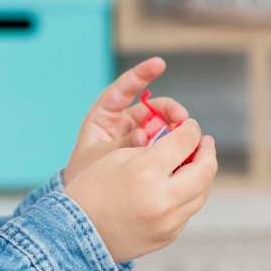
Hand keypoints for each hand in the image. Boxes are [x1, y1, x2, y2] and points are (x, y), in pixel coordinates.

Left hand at [62, 58, 190, 185]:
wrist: (87, 206)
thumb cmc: (87, 176)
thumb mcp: (98, 157)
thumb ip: (120, 144)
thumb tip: (143, 135)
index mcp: (105, 116)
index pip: (124, 90)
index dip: (141, 75)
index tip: (159, 64)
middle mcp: (125, 123)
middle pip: (152, 108)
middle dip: (169, 110)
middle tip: (182, 118)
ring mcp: (139, 137)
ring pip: (163, 126)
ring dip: (175, 131)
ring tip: (183, 140)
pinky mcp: (151, 153)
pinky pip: (165, 146)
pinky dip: (174, 147)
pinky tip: (183, 152)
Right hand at [63, 119, 217, 262]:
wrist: (74, 235)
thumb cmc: (91, 189)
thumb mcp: (117, 157)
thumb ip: (153, 148)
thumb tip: (182, 142)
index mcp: (146, 170)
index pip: (185, 141)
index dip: (191, 130)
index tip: (191, 127)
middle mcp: (163, 198)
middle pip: (205, 169)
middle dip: (207, 152)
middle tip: (205, 142)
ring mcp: (168, 221)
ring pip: (201, 193)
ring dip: (202, 175)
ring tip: (195, 164)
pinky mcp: (167, 236)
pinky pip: (187, 211)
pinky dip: (187, 196)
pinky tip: (179, 187)